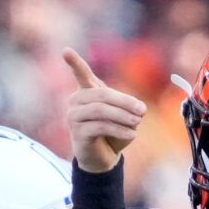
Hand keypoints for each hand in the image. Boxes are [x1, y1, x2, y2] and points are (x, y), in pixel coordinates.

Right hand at [63, 48, 145, 174]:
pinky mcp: (78, 133)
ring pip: (101, 110)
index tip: (65, 51)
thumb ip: (128, 107)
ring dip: (123, 116)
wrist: (103, 158)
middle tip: (142, 110)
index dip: (75, 63)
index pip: (81, 74)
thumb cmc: (112, 132)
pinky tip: (132, 134)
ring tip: (138, 122)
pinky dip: (119, 129)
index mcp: (86, 92)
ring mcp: (74, 117)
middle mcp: (76, 101)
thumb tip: (139, 108)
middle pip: (102, 95)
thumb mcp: (123, 116)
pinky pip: (100, 126)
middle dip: (125, 102)